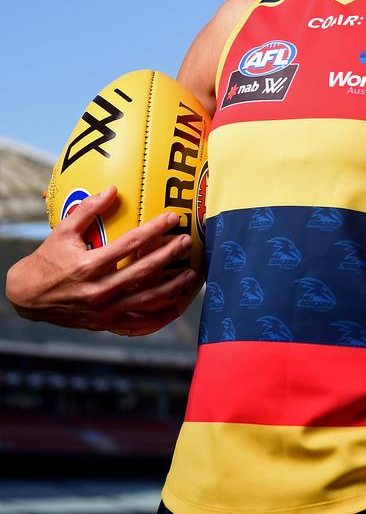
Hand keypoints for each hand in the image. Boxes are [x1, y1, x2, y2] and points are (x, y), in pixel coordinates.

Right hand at [5, 186, 201, 335]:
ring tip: (190, 274)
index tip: (172, 218)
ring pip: (146, 299)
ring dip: (172, 287)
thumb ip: (88, 209)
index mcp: (89, 265)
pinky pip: (138, 324)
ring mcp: (103, 310)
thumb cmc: (48, 260)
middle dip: (170, 255)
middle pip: (144, 271)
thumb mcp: (63, 231)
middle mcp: (98, 290)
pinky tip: (176, 307)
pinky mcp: (104, 324)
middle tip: (186, 242)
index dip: (155, 229)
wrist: (27, 296)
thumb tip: (113, 189)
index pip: (130, 244)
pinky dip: (159, 318)